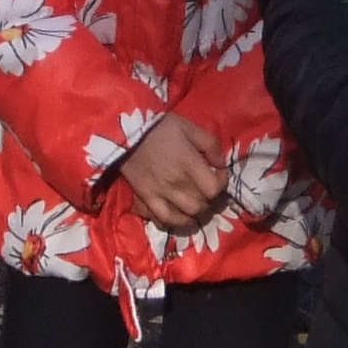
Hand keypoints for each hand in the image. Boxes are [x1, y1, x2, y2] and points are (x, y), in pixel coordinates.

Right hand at [117, 112, 228, 232]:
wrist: (125, 133)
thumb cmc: (159, 128)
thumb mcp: (189, 127)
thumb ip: (210, 144)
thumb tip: (220, 164)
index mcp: (189, 163)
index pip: (214, 188)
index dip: (222, 183)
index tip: (218, 174)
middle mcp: (177, 182)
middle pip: (203, 204)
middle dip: (211, 198)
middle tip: (208, 188)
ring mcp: (160, 193)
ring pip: (188, 214)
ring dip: (197, 211)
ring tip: (198, 201)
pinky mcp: (147, 198)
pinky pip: (164, 219)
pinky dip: (177, 221)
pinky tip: (182, 216)